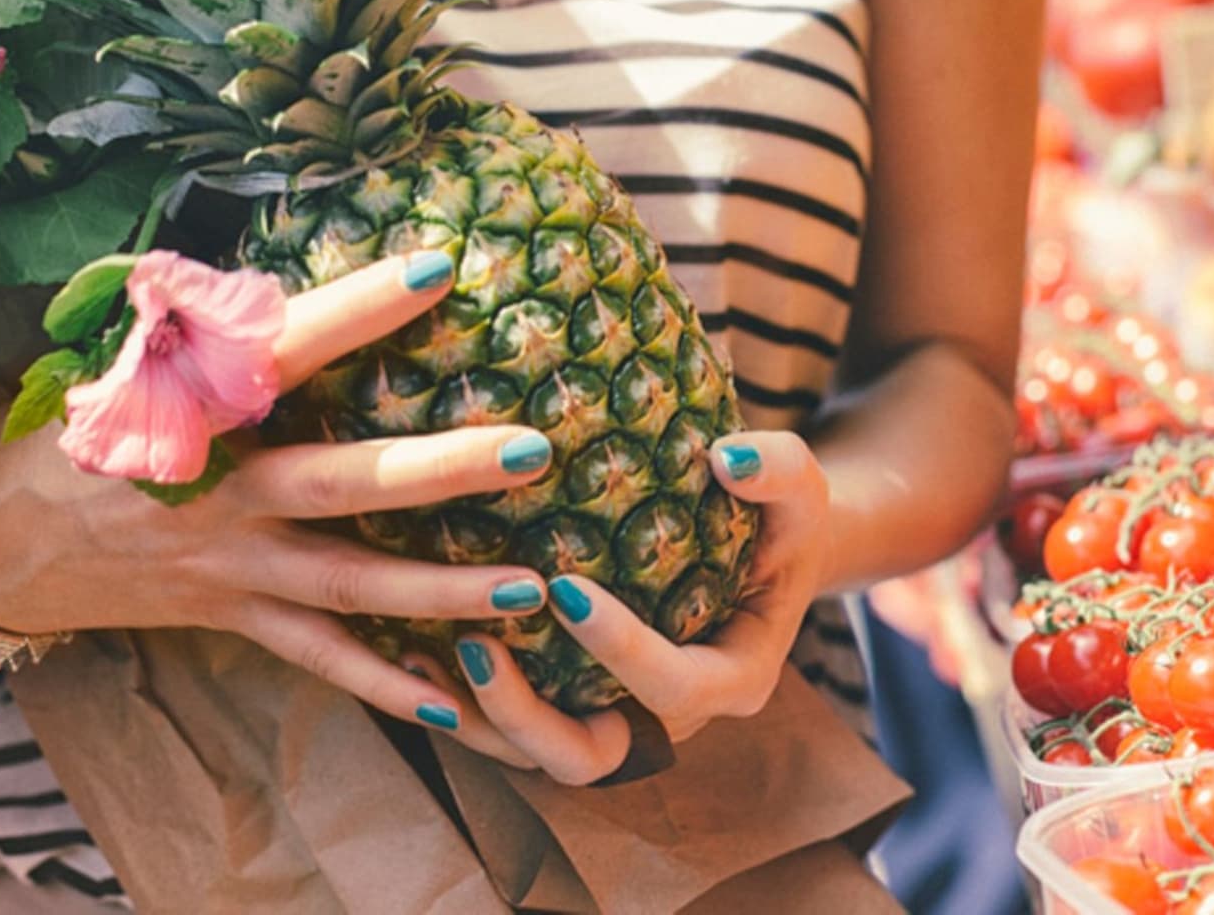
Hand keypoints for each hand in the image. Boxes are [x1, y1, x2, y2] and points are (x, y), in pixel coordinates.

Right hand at [0, 252, 560, 731]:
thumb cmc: (66, 426)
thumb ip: (207, 323)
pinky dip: (384, 683)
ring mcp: (228, 565)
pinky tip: (458, 704)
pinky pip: (318, 657)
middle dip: (440, 470)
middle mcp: (215, 493)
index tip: (439, 269)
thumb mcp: (115, 357)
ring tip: (534, 588)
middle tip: (533, 448)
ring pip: (350, 583)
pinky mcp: (231, 615)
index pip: (283, 348)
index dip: (357, 310)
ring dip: (444, 591)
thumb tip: (298, 271)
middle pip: (341, 481)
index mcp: (188, 409)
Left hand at [405, 431, 835, 783]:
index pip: (674, 688)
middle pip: (591, 756)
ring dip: (478, 716)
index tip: (564, 589)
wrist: (762, 546)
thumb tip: (729, 458)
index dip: (619, 651)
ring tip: (424, 647)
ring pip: (536, 753)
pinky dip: (464, 698)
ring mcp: (620, 716)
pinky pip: (514, 724)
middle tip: (475, 643)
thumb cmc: (780, 514)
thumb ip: (778, 469)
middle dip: (524, 715)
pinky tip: (412, 641)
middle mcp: (670, 718)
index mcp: (733, 678)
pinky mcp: (579, 701)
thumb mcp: (800, 487)